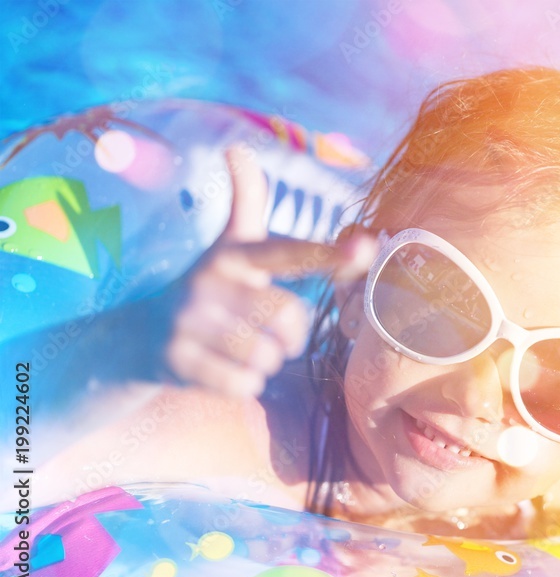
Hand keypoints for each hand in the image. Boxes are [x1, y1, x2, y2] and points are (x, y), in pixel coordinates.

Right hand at [164, 147, 376, 397]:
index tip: (365, 248)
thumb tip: (236, 147)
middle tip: (265, 332)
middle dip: (288, 336)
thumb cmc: (207, 290)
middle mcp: (208, 282)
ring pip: (268, 357)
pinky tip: (220, 369)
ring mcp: (188, 321)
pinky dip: (242, 385)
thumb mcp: (227, 247)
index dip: (327, 254)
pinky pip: (244, 386)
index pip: (287, 253)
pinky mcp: (177, 361)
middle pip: (288, 318)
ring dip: (265, 362)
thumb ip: (247, 203)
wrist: (135, 338)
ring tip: (238, 349)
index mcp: (232, 255)